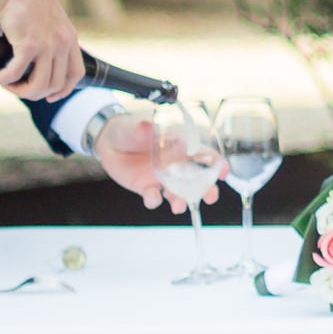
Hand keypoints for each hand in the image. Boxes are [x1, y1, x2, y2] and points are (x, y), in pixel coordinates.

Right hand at [0, 0, 82, 100]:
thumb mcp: (49, 17)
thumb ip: (49, 34)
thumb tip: (37, 52)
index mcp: (69, 38)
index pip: (76, 74)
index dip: (63, 90)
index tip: (49, 96)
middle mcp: (62, 44)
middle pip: (55, 84)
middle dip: (35, 93)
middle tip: (18, 88)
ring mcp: (47, 45)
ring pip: (39, 85)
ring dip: (20, 90)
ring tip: (7, 84)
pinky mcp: (28, 44)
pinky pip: (16, 73)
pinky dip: (5, 79)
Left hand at [91, 105, 222, 213]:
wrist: (109, 142)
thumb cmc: (130, 129)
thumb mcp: (137, 126)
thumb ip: (144, 129)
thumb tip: (146, 126)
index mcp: (179, 146)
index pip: (203, 155)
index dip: (216, 162)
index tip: (223, 170)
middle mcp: (174, 165)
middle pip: (196, 180)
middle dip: (206, 189)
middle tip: (210, 197)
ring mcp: (162, 178)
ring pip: (177, 193)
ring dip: (181, 201)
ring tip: (179, 206)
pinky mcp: (147, 188)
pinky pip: (154, 197)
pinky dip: (154, 200)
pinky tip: (152, 198)